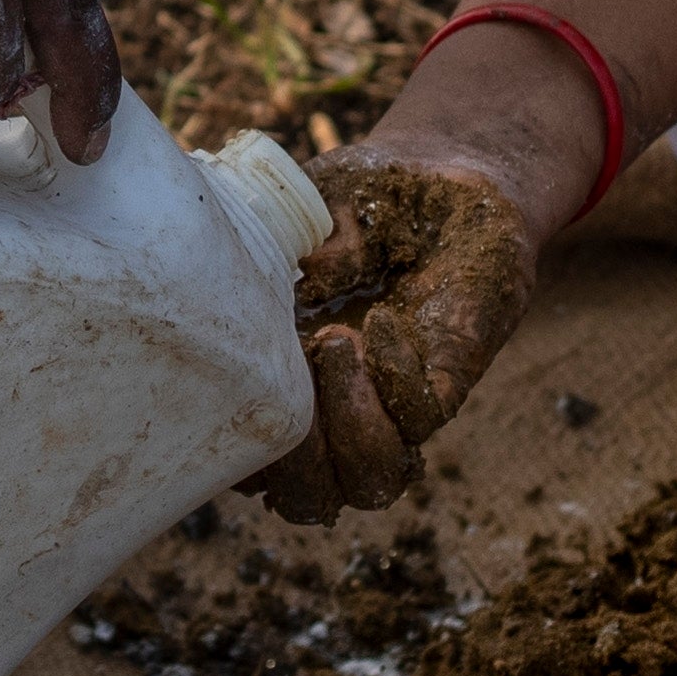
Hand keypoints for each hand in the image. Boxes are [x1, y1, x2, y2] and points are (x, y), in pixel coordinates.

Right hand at [246, 153, 538, 518]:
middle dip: (294, 467)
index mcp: (282, 379)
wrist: (450, 175)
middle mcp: (334, 405)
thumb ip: (287, 250)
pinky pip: (422, 418)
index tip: (226, 390)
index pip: (249, 462)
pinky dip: (396, 379)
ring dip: (348, 433)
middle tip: (293, 381)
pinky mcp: (447, 378)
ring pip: (371, 482)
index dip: (231, 459)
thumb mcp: (303, 211)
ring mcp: (390, 399)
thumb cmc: (363, 196)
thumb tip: (291, 298)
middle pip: (308, 500)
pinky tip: (382, 321)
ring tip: (338, 344)